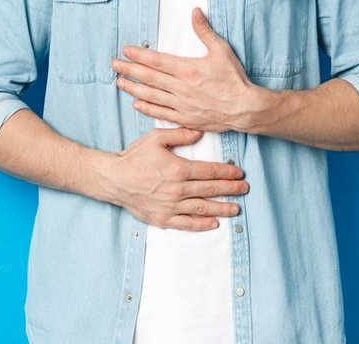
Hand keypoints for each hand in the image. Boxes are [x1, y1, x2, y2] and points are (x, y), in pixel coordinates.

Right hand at [108, 126, 249, 230]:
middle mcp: (177, 190)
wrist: (114, 179)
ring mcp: (170, 206)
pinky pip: (186, 224)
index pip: (209, 171)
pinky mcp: (162, 219)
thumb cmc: (134, 156)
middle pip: (210, 189)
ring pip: (202, 208)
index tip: (239, 173)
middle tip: (244, 189)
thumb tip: (199, 133)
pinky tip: (214, 223)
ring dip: (221, 208)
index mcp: (178, 169)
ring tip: (236, 208)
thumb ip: (179, 134)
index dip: (226, 172)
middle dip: (230, 189)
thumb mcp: (155, 138)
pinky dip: (201, 225)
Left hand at [112, 7, 253, 131]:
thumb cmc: (234, 79)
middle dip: (129, 70)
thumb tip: (195, 11)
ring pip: (152, 96)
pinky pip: (161, 113)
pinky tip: (136, 104)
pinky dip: (147, 108)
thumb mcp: (221, 50)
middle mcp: (181, 88)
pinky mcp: (185, 118)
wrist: (245, 108)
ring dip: (134, 89)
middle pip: (149, 78)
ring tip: (120, 83)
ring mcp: (182, 104)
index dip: (139, 56)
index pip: (157, 61)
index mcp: (188, 69)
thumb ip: (205, 31)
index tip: (126, 51)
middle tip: (114, 65)